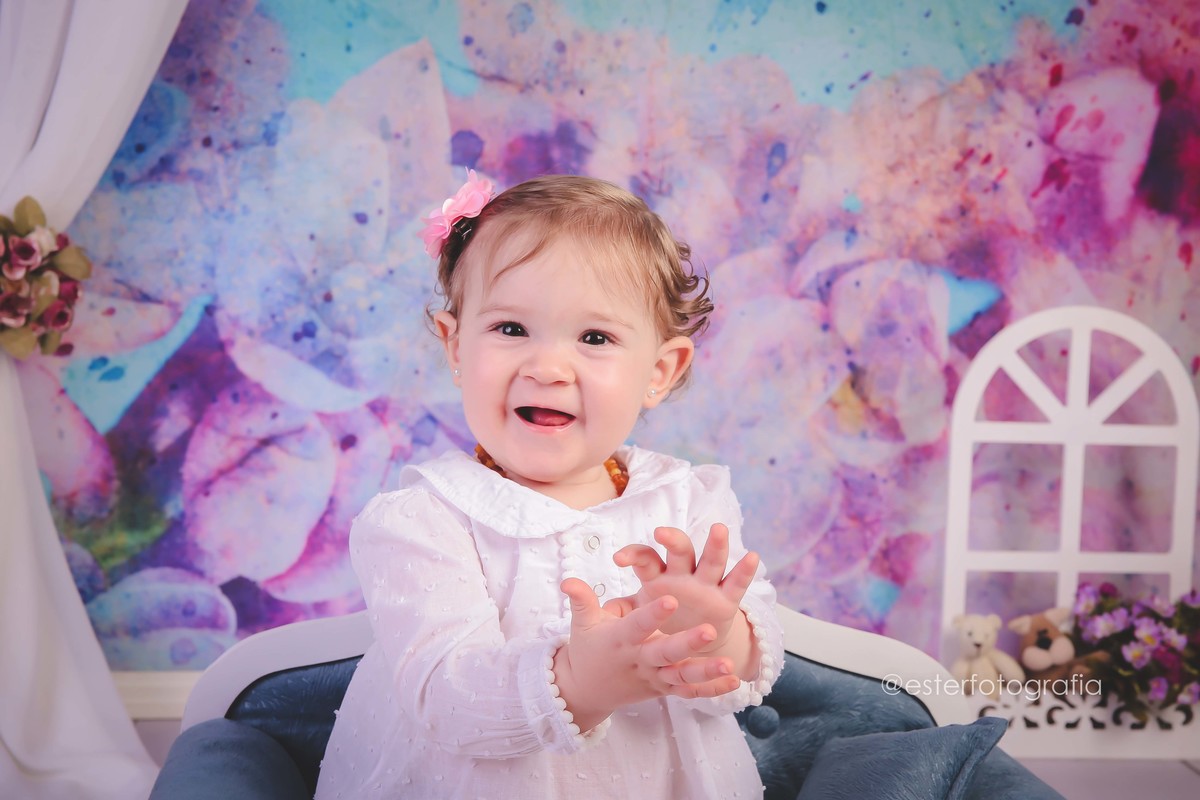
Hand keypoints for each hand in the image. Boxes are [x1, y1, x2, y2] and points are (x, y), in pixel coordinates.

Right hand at [552, 578, 740, 731]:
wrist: (587, 691)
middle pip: (665, 653)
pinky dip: (711, 689)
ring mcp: (653, 677)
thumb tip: (567, 580)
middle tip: (710, 631)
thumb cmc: (587, 649)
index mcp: (620, 640)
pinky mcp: (663, 689)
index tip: (671, 599)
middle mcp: (639, 660)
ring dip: (705, 672)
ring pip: (681, 676)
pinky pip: (689, 692)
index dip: (653, 614)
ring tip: (728, 664)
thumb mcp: (582, 625)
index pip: (637, 626)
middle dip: (686, 644)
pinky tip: (734, 681)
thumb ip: (582, 601)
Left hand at [609, 524, 757, 642]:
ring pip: (711, 560)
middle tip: (662, 533)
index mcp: (658, 577)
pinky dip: (744, 570)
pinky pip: (736, 582)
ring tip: (718, 529)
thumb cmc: (660, 621)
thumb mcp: (638, 616)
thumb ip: (619, 608)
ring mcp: (706, 584)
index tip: (618, 559)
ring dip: (715, 545)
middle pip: (680, 551)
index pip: (646, 559)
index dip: (633, 555)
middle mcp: (683, 574)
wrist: (689, 644)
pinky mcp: (726, 599)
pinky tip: (752, 556)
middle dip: (673, 540)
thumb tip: (588, 601)